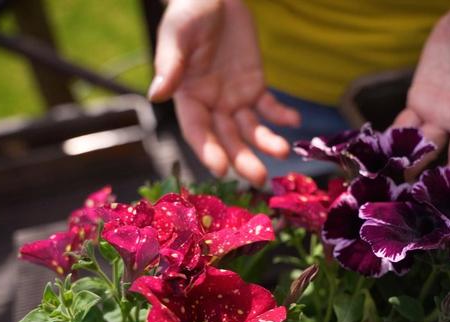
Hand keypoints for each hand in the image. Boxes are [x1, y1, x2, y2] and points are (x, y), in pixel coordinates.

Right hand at [149, 0, 299, 185]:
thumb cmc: (189, 11)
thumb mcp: (176, 35)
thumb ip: (170, 65)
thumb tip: (155, 95)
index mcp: (188, 97)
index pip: (197, 131)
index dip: (208, 151)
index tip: (220, 169)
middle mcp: (212, 105)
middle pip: (228, 138)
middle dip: (243, 159)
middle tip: (260, 178)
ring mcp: (235, 98)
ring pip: (251, 129)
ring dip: (266, 142)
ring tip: (282, 151)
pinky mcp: (255, 86)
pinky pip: (269, 106)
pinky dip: (281, 114)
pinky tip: (293, 120)